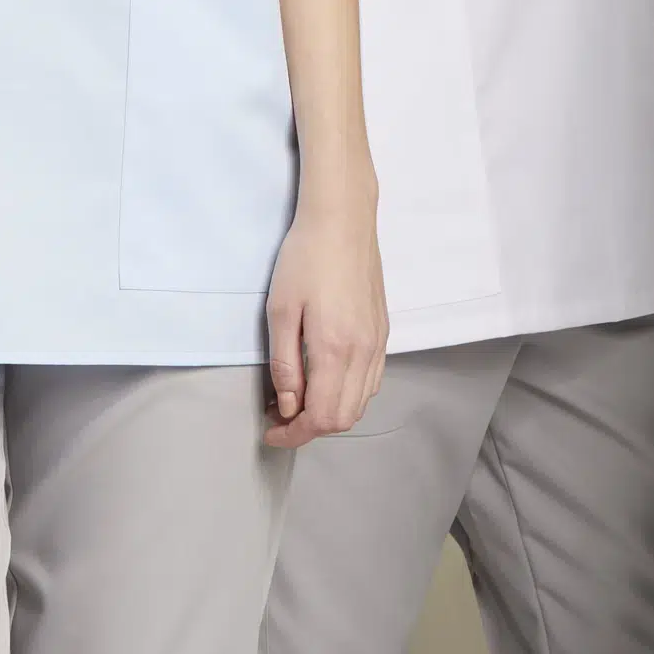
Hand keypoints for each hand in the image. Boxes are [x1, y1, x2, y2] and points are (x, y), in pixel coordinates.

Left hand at [265, 200, 385, 442]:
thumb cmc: (305, 258)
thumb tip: (289, 405)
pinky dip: (348, 394)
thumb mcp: (280, 310)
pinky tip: (324, 378)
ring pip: (361, 403)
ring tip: (297, 397)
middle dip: (310, 428)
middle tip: (279, 413)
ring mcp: (378, 343)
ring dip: (330, 412)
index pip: (322, 417)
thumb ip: (285, 364)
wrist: (343, 220)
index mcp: (335, 349)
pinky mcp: (383, 332)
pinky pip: (371, 381)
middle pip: (344, 418)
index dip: (294, 433)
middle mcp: (364, 353)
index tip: (270, 430)